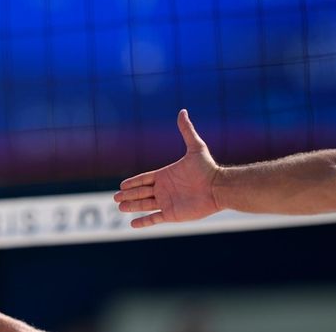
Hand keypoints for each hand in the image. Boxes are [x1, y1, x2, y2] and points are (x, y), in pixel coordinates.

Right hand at [114, 109, 221, 227]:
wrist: (219, 188)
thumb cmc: (207, 168)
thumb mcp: (195, 147)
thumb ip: (186, 131)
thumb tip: (183, 111)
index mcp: (165, 175)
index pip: (145, 179)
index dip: (133, 182)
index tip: (122, 185)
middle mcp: (165, 189)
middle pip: (142, 192)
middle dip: (128, 195)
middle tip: (116, 197)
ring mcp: (168, 202)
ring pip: (145, 205)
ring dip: (132, 207)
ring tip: (119, 207)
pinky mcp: (172, 214)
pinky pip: (154, 219)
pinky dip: (143, 222)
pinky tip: (133, 224)